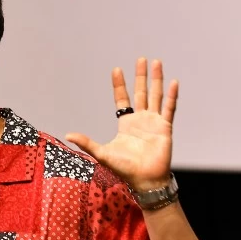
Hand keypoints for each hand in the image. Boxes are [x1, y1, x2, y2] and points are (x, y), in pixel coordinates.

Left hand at [65, 58, 177, 192]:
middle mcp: (140, 119)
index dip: (119, 85)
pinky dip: (171, 96)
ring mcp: (154, 122)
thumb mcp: (102, 153)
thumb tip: (67, 135)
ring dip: (156, 79)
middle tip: (140, 59)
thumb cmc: (125, 169)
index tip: (117, 69)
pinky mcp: (165, 127)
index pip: (122, 99)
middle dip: (140, 76)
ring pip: (155, 96)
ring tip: (157, 63)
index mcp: (126, 124)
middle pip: (140, 92)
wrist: (145, 180)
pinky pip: (169, 108)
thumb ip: (87, 143)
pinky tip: (173, 82)